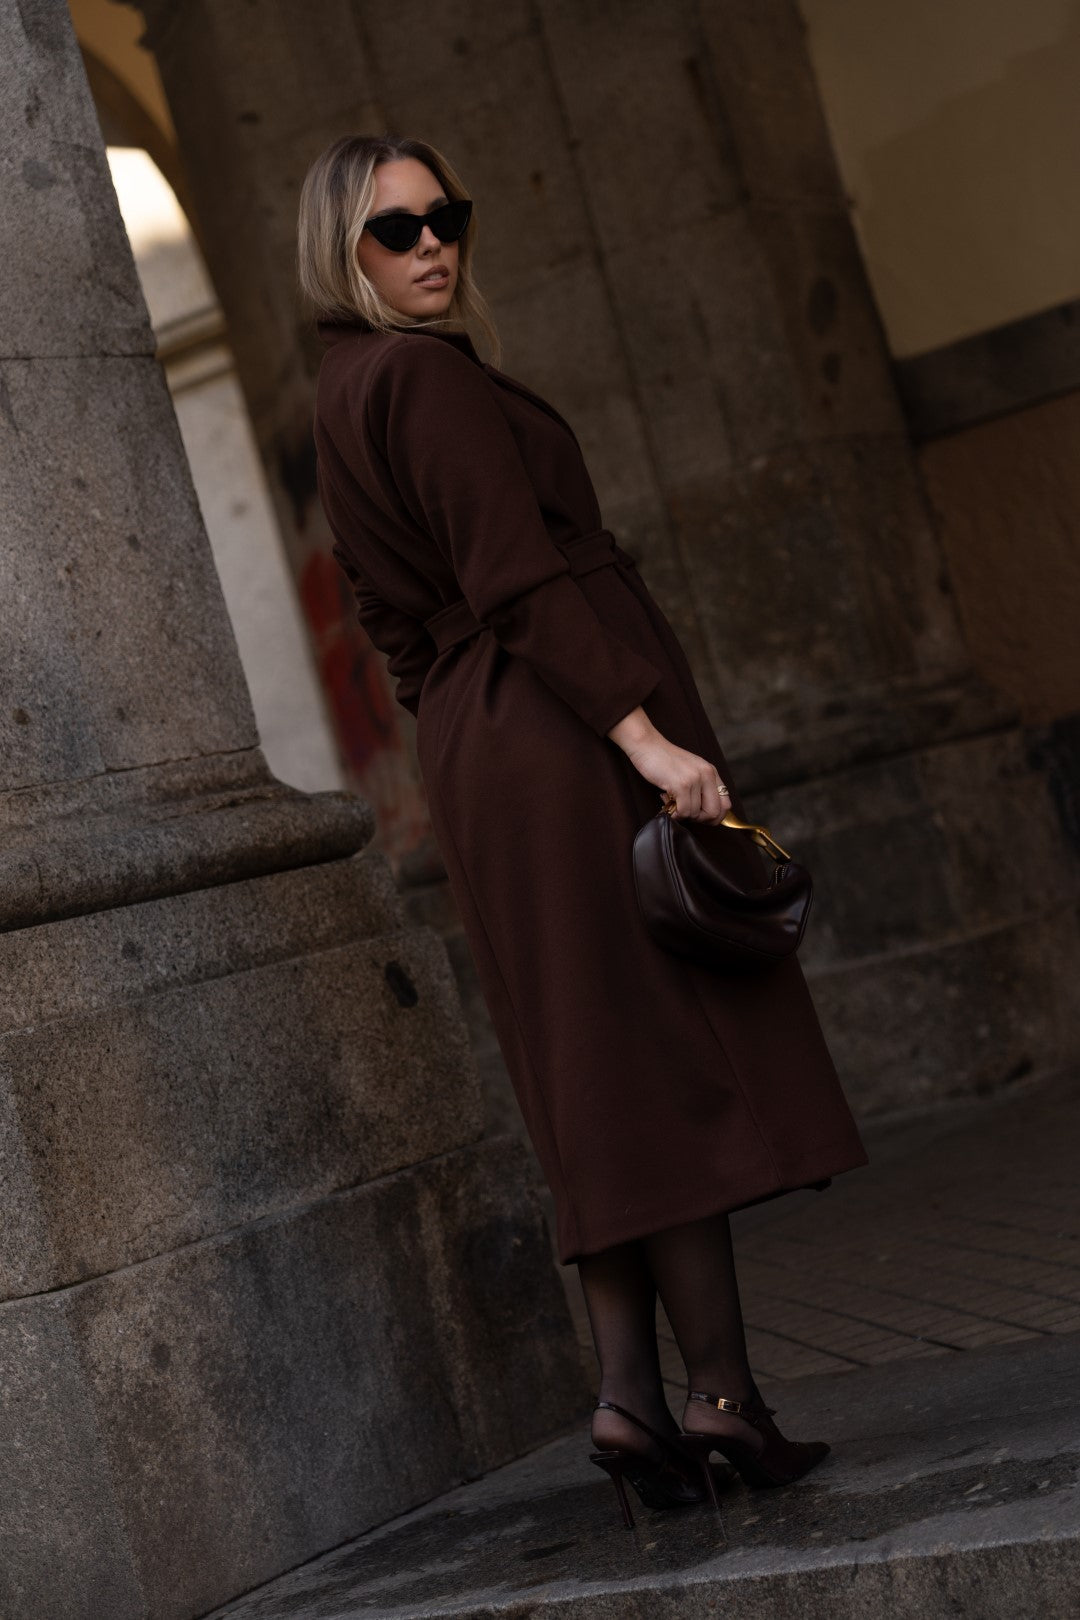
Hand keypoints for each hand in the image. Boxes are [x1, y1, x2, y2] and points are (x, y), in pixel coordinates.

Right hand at [606, 707, 731, 825]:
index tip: (700, 817)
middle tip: (685, 812)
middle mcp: (707, 775)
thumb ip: (702, 787)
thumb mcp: (691, 770)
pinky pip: (684, 811)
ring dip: (682, 814)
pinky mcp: (682, 784)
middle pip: (715, 812)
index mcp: (711, 772)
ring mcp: (695, 779)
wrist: (647, 746)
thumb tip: (707, 813)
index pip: (726, 804)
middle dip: (700, 819)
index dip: (714, 817)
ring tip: (671, 801)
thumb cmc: (665, 760)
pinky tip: (666, 803)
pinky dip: (675, 813)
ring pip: (696, 814)